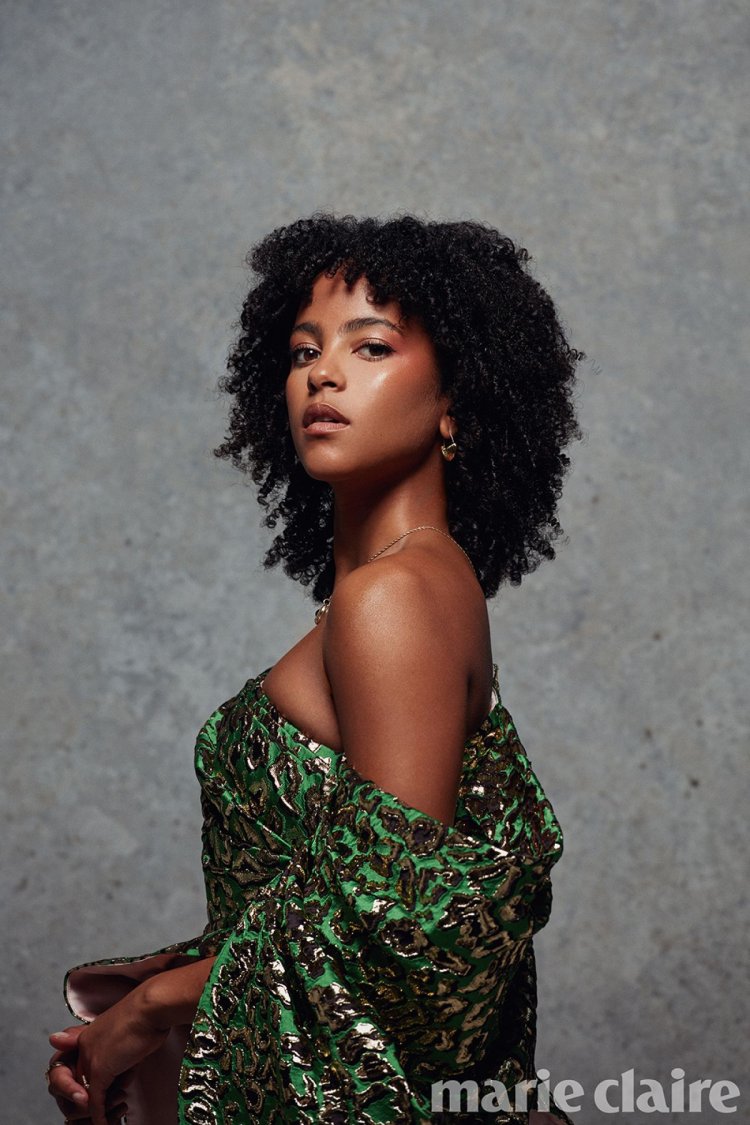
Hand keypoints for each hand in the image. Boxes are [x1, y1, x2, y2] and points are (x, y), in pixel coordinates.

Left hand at [49, 988, 167, 1124]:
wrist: (151, 1008)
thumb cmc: (148, 1019)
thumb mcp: (129, 1039)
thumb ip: (119, 1059)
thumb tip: (121, 1078)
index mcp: (89, 1035)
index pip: (85, 1068)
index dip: (98, 1084)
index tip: (112, 1093)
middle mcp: (84, 1046)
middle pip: (83, 1083)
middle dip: (100, 1098)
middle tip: (118, 1103)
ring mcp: (89, 1058)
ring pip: (89, 1094)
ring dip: (106, 1106)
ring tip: (120, 1108)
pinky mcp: (99, 1070)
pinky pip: (95, 1100)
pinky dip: (99, 1116)